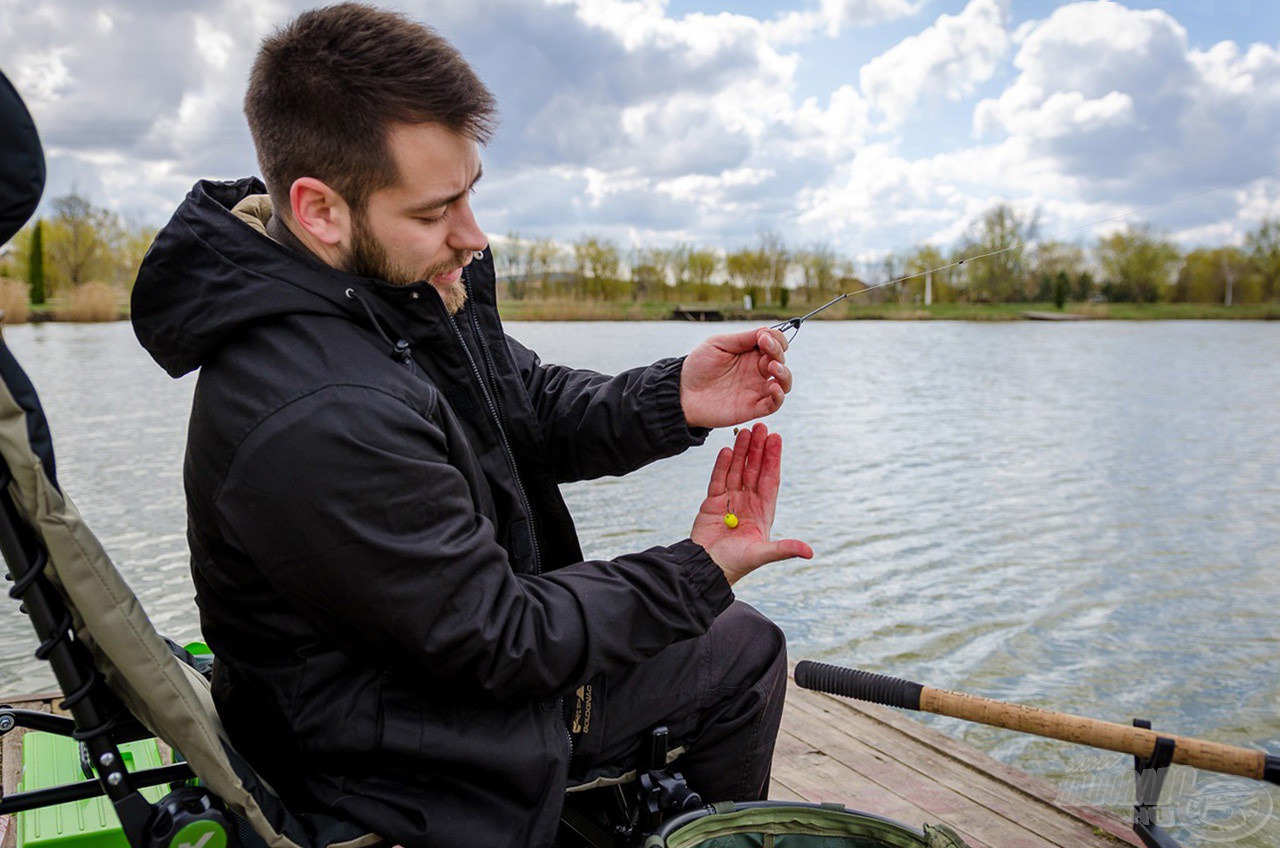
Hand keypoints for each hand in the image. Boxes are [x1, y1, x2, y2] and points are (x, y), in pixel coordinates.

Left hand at [680, 327, 791, 428]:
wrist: (682, 392)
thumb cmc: (698, 366)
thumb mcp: (718, 343)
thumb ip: (742, 338)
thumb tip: (767, 331)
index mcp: (750, 353)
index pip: (774, 344)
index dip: (775, 338)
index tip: (763, 337)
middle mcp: (756, 371)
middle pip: (780, 360)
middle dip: (778, 351)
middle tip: (766, 347)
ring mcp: (756, 389)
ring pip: (784, 382)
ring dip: (784, 373)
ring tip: (772, 366)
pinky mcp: (753, 407)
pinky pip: (774, 404)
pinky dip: (779, 396)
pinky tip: (773, 386)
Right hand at [690, 423, 812, 584]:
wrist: (706, 568)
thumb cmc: (736, 564)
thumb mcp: (762, 555)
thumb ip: (784, 549)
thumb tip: (809, 552)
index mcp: (763, 511)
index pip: (770, 479)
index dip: (773, 459)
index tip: (777, 438)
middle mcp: (748, 502)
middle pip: (754, 469)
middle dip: (758, 449)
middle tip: (761, 427)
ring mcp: (730, 500)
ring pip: (737, 470)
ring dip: (741, 451)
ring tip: (744, 432)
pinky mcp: (712, 502)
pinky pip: (718, 479)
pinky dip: (722, 465)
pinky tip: (726, 450)